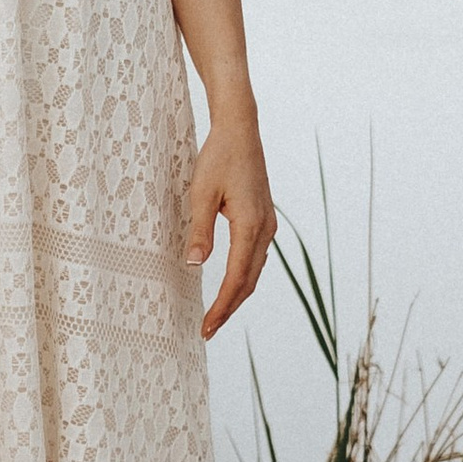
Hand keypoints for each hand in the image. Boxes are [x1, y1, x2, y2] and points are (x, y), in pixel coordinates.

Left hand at [186, 109, 275, 338]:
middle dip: (229, 308)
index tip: (207, 327)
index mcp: (250, 225)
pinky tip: (231, 284)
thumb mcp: (200, 193)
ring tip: (217, 314)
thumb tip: (194, 266)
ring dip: (237, 295)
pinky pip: (257, 257)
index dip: (222, 306)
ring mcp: (268, 224)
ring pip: (255, 271)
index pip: (236, 278)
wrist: (240, 130)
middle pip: (249, 281)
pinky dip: (244, 277)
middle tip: (208, 331)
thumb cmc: (218, 158)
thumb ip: (200, 231)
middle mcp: (265, 229)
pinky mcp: (264, 219)